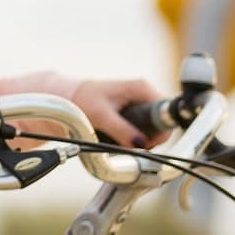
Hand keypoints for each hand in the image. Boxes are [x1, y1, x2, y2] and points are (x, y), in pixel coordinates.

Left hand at [1, 71, 164, 149]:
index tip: (146, 143)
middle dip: (151, 138)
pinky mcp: (135, 112)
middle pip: (162, 122)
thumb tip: (140, 144)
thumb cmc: (82, 100)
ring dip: (143, 139)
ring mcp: (140, 102)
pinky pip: (145, 128)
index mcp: (141, 88)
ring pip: (154, 128)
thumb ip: (121, 130)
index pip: (165, 112)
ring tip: (124, 142)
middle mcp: (144, 93)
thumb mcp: (101, 116)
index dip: (161, 131)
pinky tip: (124, 140)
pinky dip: (137, 137)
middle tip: (133, 146)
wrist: (68, 97)